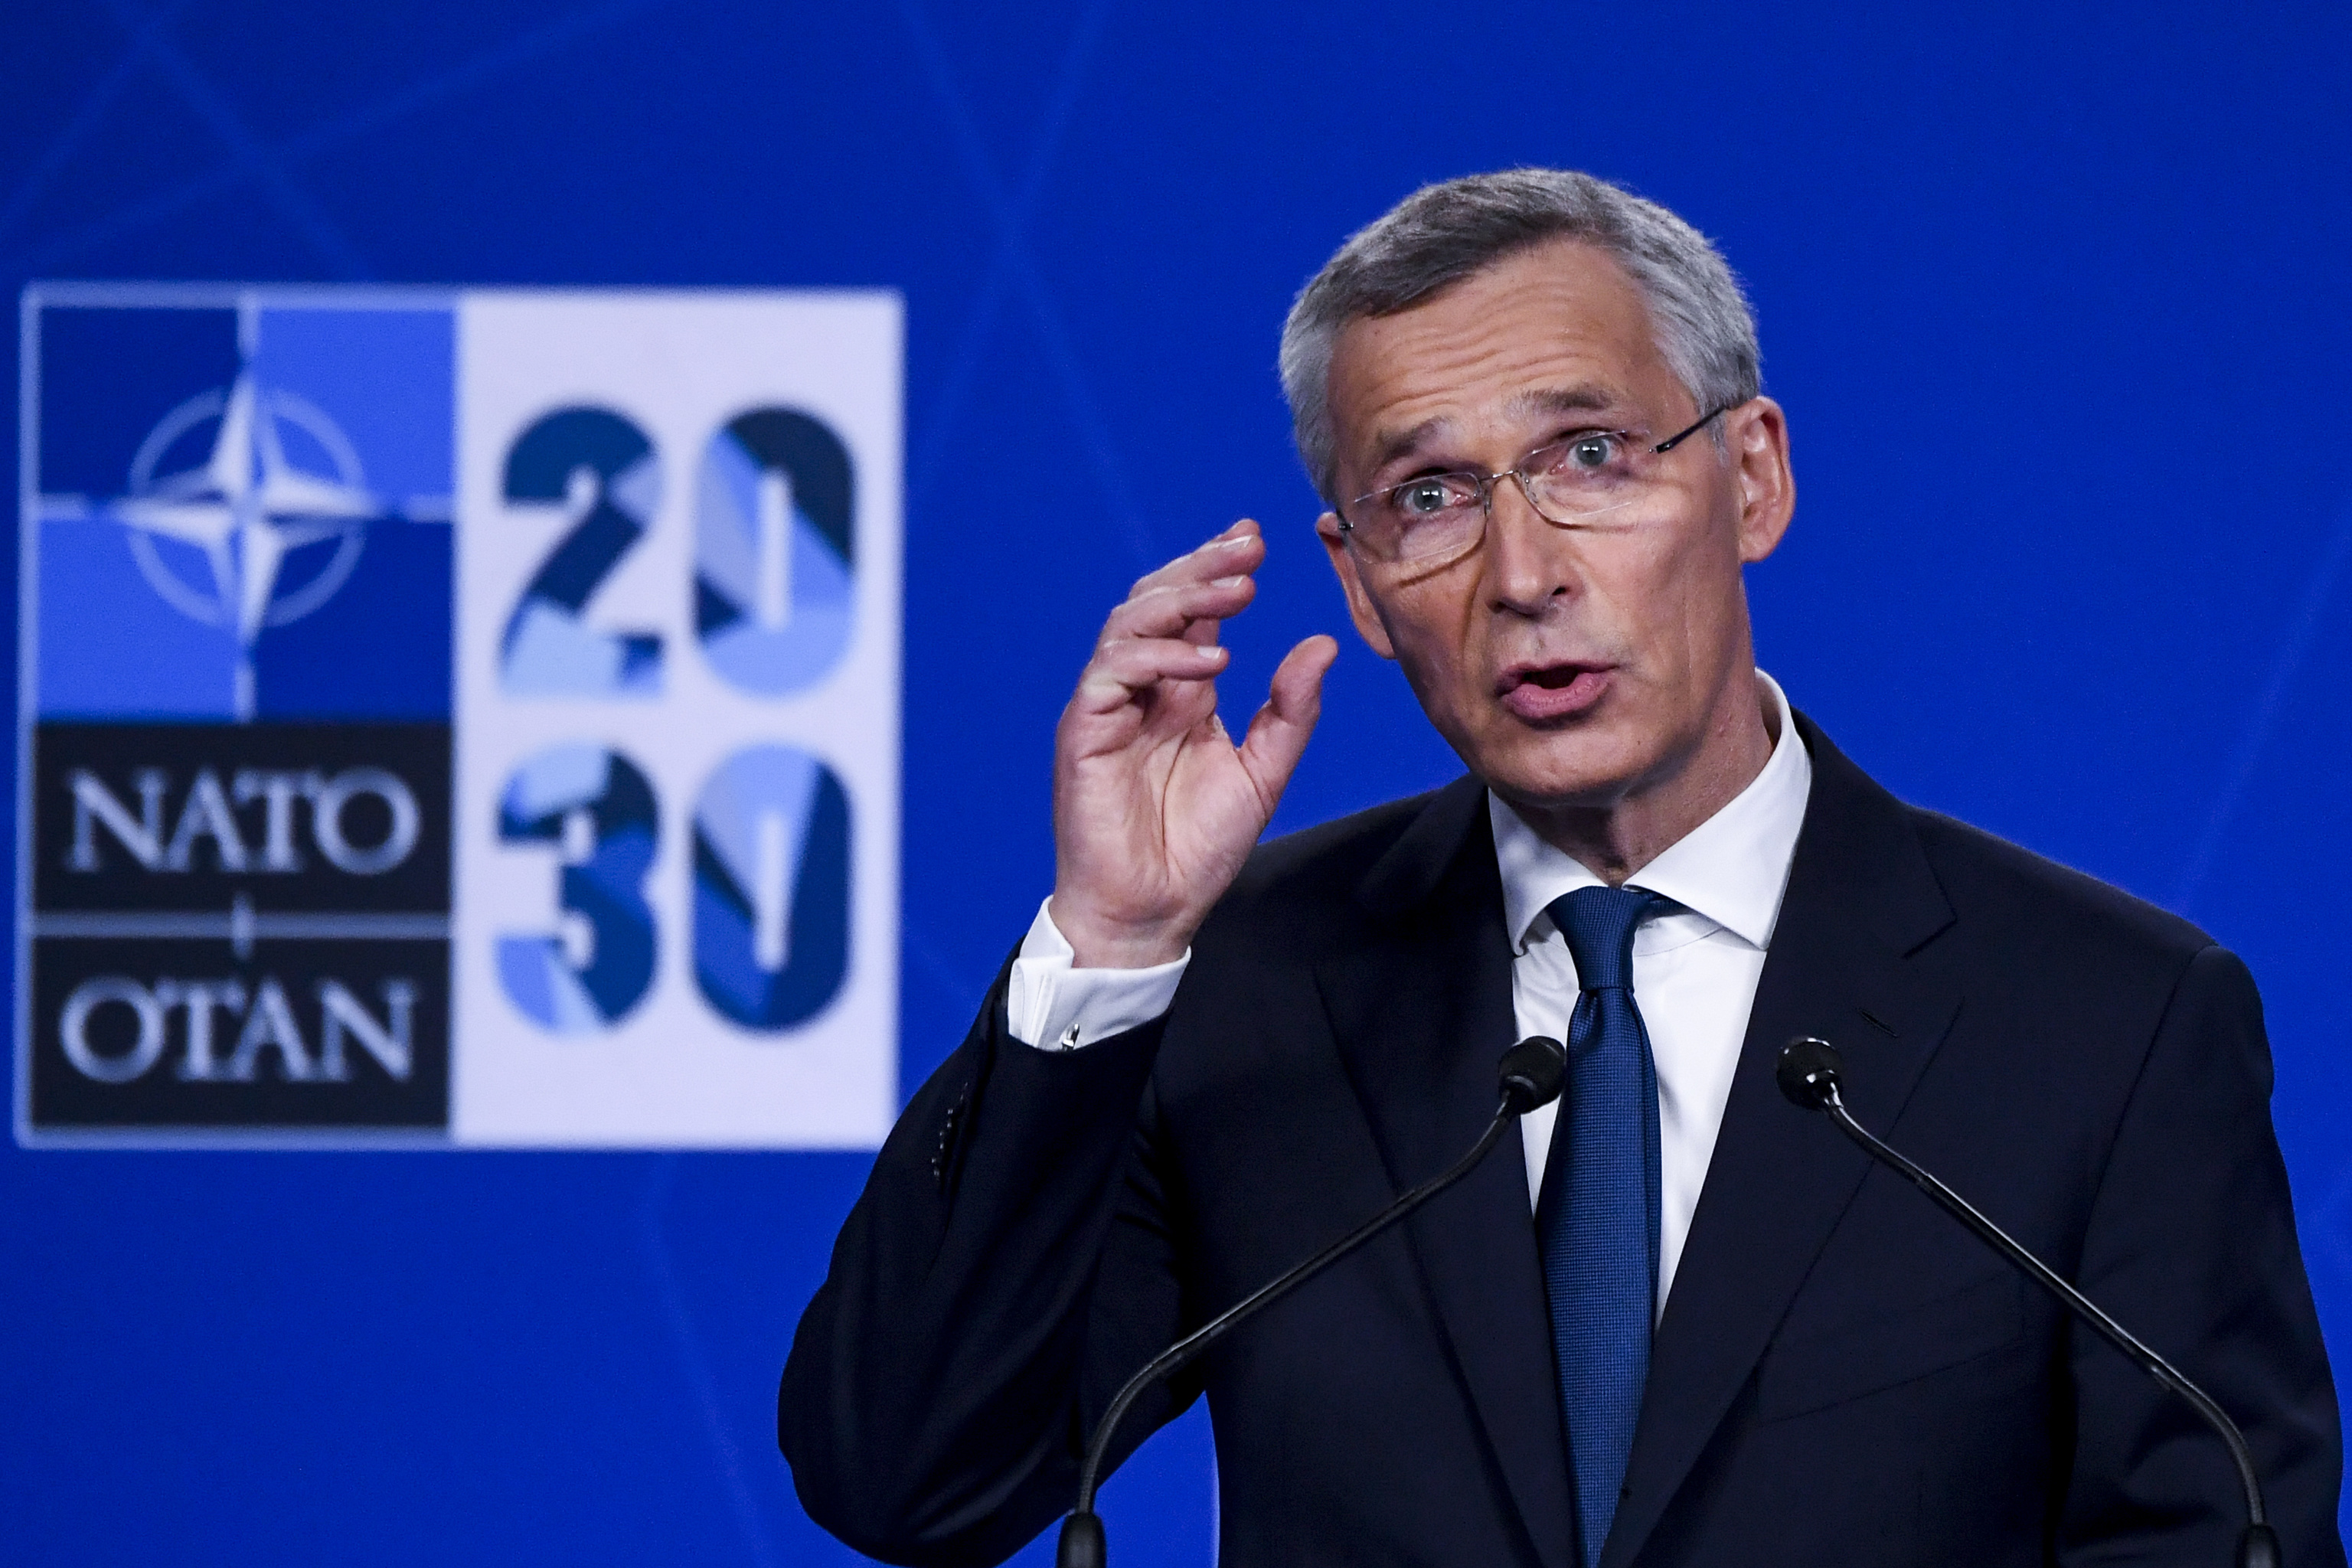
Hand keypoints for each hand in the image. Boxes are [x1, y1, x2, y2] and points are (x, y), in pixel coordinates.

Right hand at [1051, 520, 1338, 968]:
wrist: (1153, 911)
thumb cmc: (1199, 848)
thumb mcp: (1263, 771)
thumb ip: (1290, 710)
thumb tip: (1321, 644)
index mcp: (1181, 691)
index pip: (1193, 612)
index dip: (1217, 570)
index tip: (1256, 539)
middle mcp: (1142, 689)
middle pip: (1158, 602)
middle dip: (1201, 568)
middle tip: (1247, 548)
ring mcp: (1108, 707)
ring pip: (1129, 624)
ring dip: (1182, 600)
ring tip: (1237, 592)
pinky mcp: (1084, 731)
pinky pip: (1111, 673)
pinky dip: (1158, 658)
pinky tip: (1208, 663)